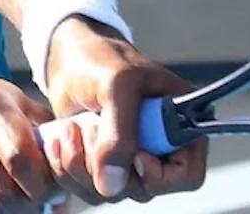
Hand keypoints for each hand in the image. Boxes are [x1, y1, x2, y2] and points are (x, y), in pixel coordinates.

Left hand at [39, 18, 208, 204]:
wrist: (69, 56)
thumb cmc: (102, 59)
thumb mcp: (116, 86)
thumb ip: (119, 134)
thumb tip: (111, 185)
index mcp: (181, 125)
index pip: (188, 176)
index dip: (161, 176)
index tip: (134, 155)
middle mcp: (159, 148)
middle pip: (143, 190)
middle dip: (108, 166)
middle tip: (89, 128)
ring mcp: (129, 159)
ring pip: (110, 193)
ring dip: (81, 167)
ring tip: (71, 129)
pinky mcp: (101, 164)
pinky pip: (85, 187)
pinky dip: (66, 168)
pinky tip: (60, 138)